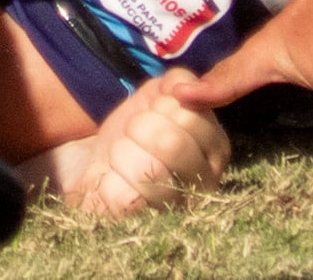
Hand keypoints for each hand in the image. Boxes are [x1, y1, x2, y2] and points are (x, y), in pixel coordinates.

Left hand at [23, 70, 230, 216]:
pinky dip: (107, 182)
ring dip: (121, 154)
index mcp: (216, 147)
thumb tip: (181, 89)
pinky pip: (125, 200)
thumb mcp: (155, 95)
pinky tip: (111, 182)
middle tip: (132, 134)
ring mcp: (179, 210)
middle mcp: (207, 183)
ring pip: (150, 172)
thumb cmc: (134, 130)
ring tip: (119, 158)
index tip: (151, 114)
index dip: (160, 108)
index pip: (191, 116)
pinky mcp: (148, 229)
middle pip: (172, 143)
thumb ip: (177, 82)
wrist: (96, 163)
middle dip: (139, 129)